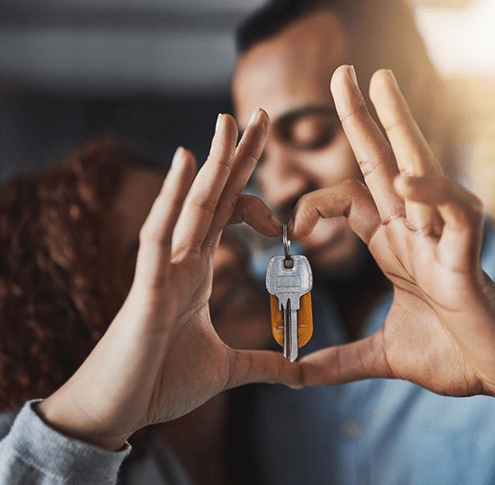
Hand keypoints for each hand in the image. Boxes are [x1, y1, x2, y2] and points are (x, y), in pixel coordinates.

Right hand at [38, 110, 299, 450]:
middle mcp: (182, 261)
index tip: (284, 221)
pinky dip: (170, 199)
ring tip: (226, 121)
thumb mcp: (227, 370)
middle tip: (260, 116)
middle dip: (237, 158)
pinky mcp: (147, 288)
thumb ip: (263, 364)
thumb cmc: (161, 383)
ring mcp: (164, 270)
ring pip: (191, 206)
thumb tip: (300, 372)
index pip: (227, 218)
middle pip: (214, 198)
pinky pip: (159, 235)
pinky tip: (184, 161)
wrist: (119, 411)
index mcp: (198, 272)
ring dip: (210, 163)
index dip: (255, 203)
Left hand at [290, 66, 494, 398]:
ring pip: (420, 169)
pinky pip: (454, 212)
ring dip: (400, 125)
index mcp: (394, 245)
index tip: (289, 229)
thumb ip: (339, 360)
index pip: (349, 200)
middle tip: (344, 74)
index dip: (314, 204)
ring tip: (380, 79)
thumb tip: (297, 374)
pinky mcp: (467, 257)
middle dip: (362, 119)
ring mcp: (441, 238)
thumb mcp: (381, 356)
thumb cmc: (451, 356)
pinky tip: (406, 180)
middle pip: (383, 163)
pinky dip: (432, 194)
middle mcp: (415, 231)